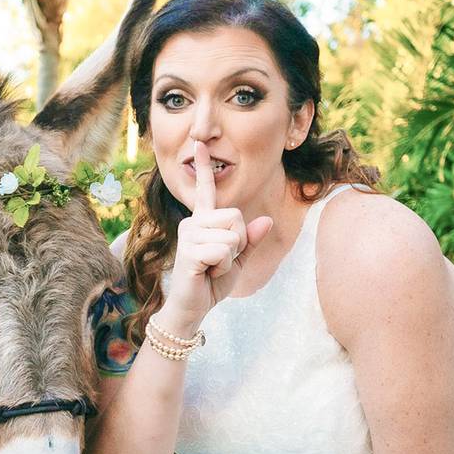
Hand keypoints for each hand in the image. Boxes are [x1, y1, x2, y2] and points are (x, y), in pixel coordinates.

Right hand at [160, 140, 271, 331]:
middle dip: (239, 242)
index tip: (200, 145)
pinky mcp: (188, 251)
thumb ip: (251, 241)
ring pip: (232, 234)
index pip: (205, 191)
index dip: (203, 168)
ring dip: (231, 257)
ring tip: (213, 268)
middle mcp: (193, 223)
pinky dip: (223, 267)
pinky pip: (224, 250)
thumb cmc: (211, 283)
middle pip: (236, 216)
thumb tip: (266, 220)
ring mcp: (188, 235)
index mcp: (203, 222)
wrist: (192, 308)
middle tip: (221, 260)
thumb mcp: (238, 261)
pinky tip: (208, 273)